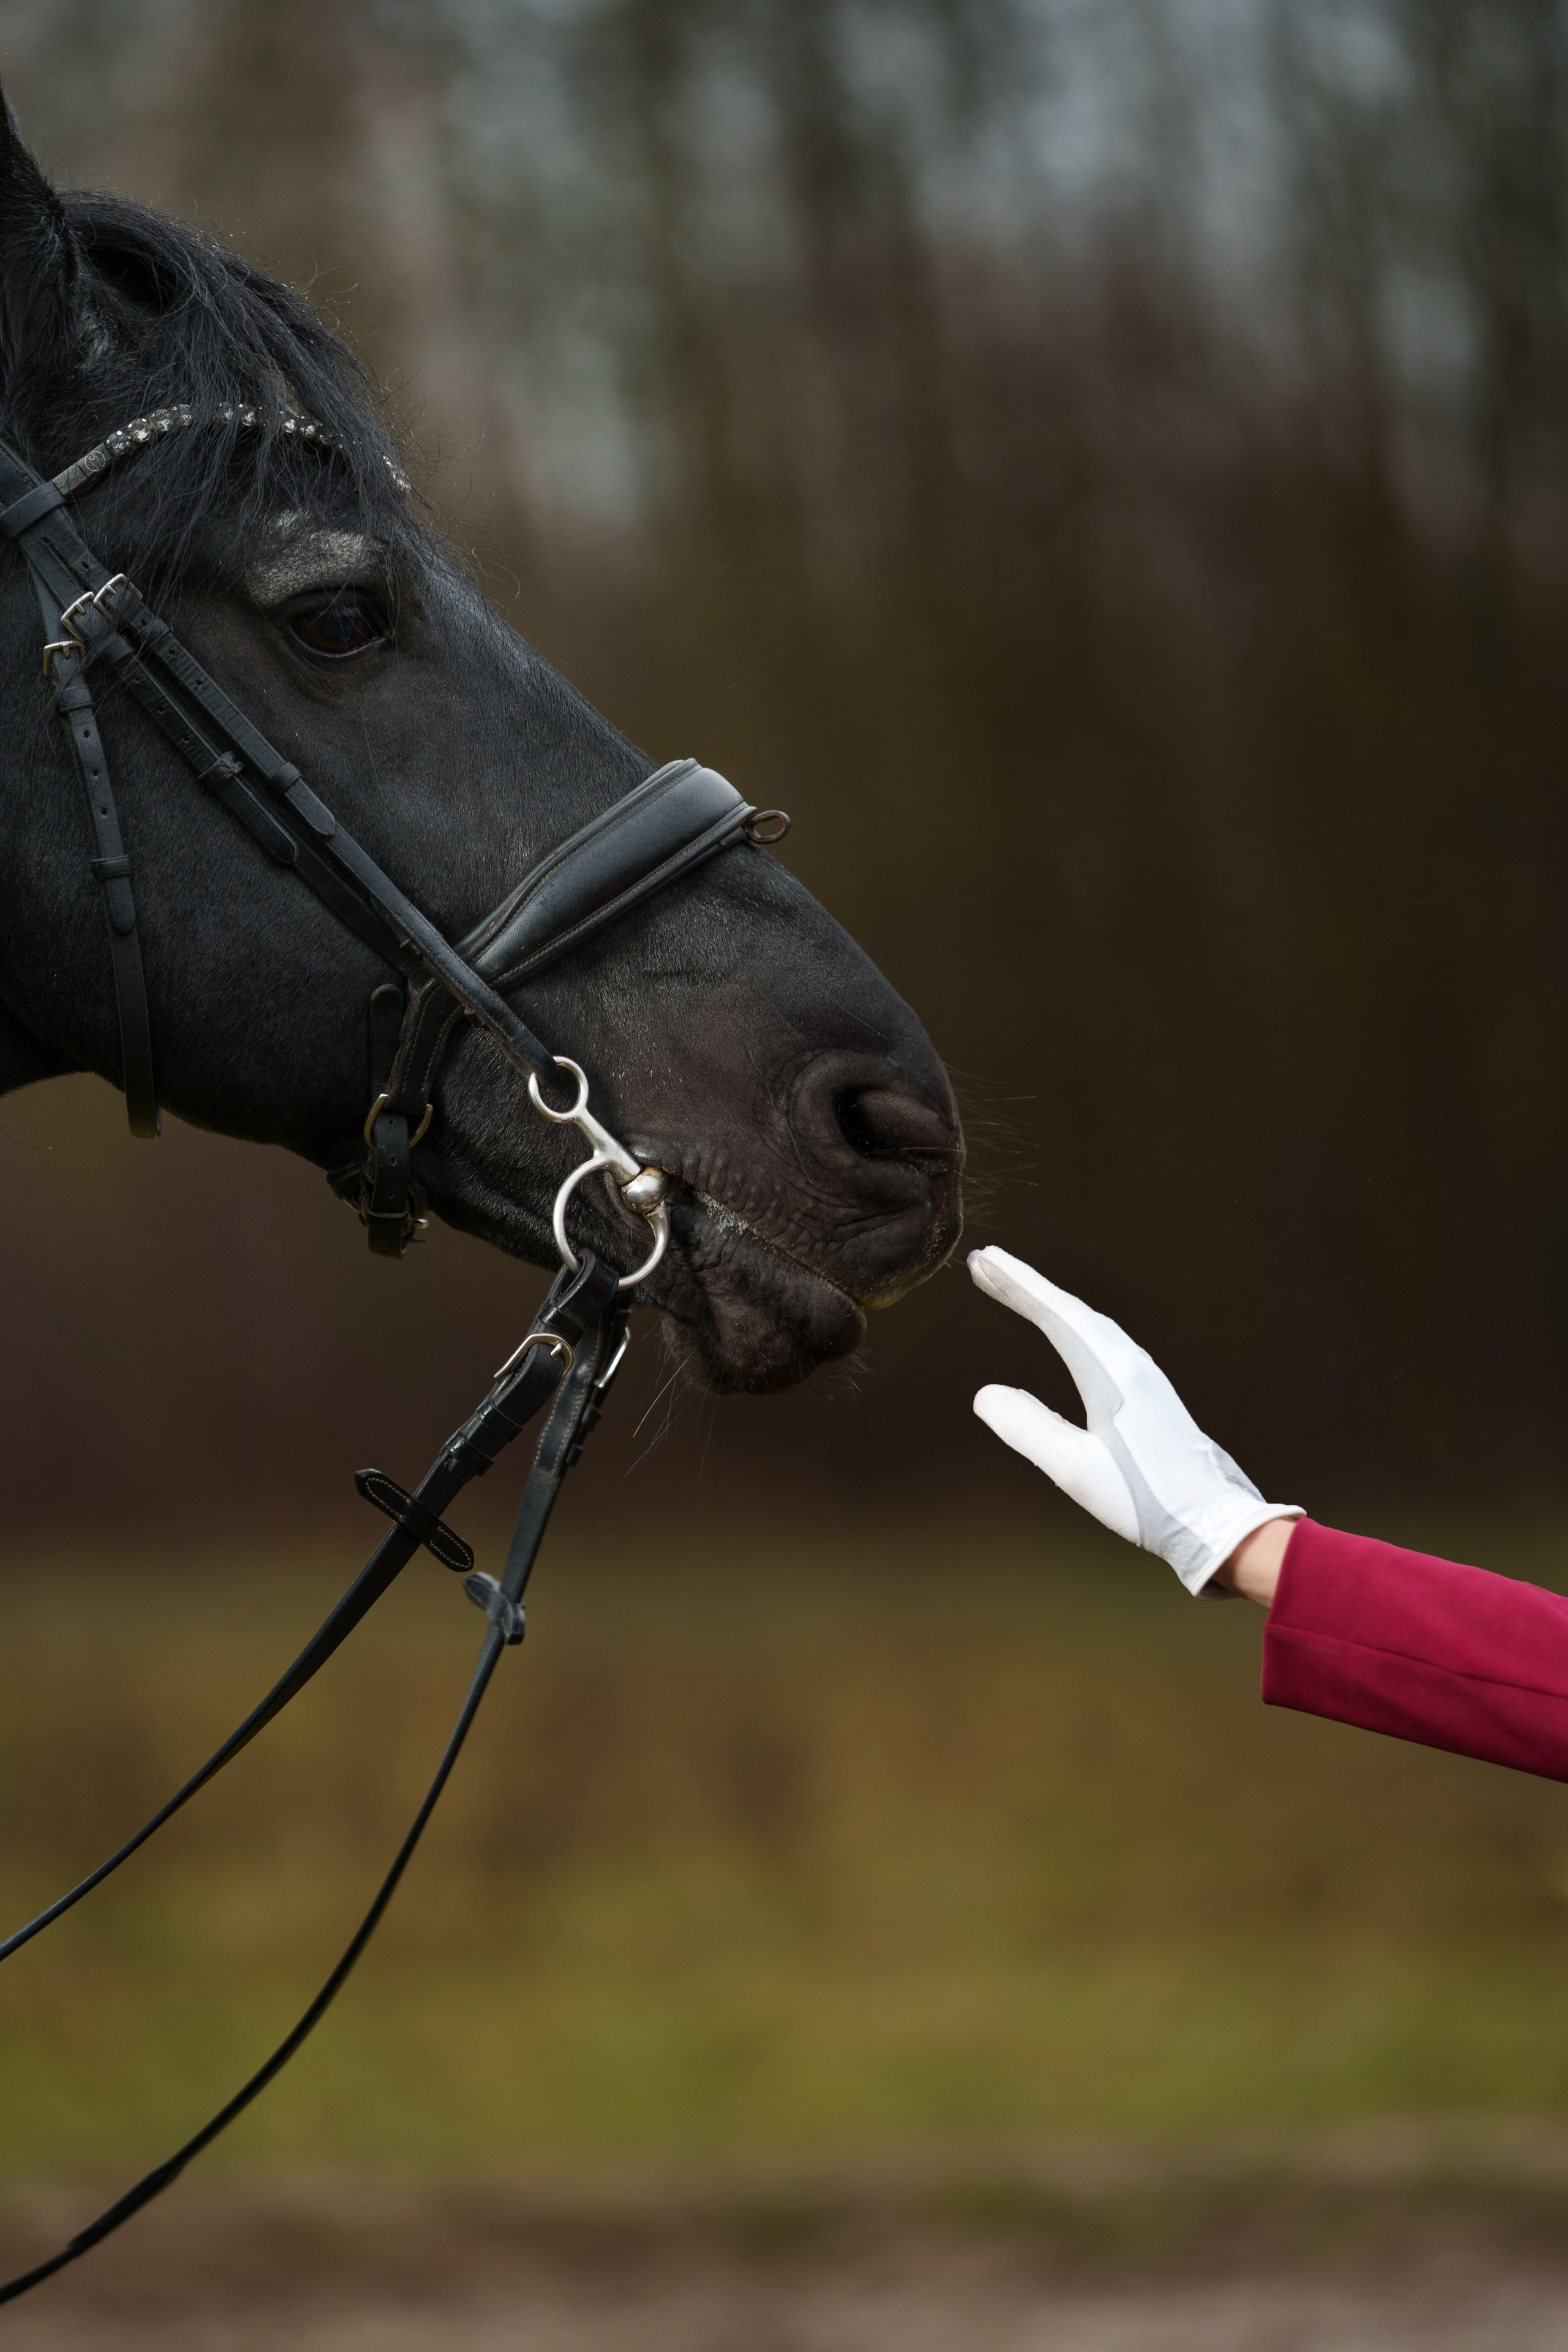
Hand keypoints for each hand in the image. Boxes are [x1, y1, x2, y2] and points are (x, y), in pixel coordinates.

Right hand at [970, 1247, 1300, 1595]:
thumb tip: (986, 1394)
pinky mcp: (1151, 1391)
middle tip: (985, 1265)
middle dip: (1028, 1286)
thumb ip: (1028, 1429)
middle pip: (1072, 1311)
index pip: (1057, 1315)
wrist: (1214, 1520)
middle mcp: (1131, 1365)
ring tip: (1015, 1290)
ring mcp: (1145, 1376)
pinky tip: (1065, 1331)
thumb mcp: (1075, 1470)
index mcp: (1113, 1376)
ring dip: (1050, 1303)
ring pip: (1089, 1323)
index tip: (983, 1261)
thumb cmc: (1146, 1500)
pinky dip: (1072, 1323)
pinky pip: (1102, 1339)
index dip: (1018, 1285)